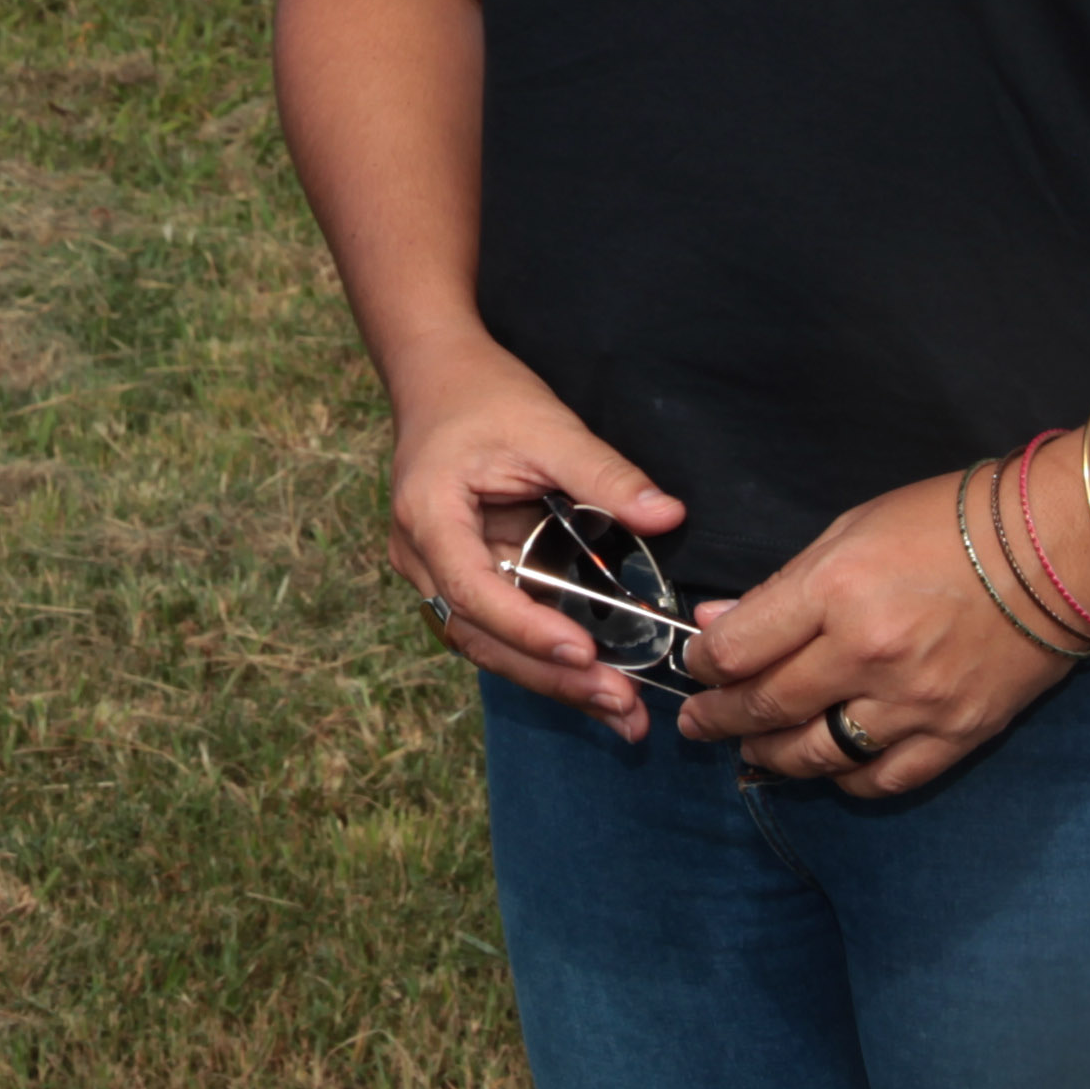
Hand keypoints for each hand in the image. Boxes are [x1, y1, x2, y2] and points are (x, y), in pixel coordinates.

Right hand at [382, 351, 693, 738]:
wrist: (436, 376)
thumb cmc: (484, 396)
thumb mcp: (548, 426)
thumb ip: (605, 474)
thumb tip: (668, 516)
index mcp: (429, 517)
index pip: (473, 590)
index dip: (527, 628)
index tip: (583, 654)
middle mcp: (421, 557)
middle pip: (481, 636)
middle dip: (551, 676)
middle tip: (621, 706)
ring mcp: (436, 573)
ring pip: (490, 645)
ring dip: (552, 680)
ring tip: (620, 712)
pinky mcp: (463, 578)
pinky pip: (500, 629)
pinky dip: (545, 659)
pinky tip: (595, 686)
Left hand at [671, 464, 1073, 795]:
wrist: (1055, 550)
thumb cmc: (947, 523)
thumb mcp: (850, 531)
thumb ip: (783, 588)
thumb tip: (719, 625)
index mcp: (836, 591)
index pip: (741, 650)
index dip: (703, 665)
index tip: (695, 667)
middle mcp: (869, 655)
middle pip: (770, 707)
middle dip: (720, 719)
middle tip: (697, 724)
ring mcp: (916, 703)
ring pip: (819, 754)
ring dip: (771, 756)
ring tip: (749, 750)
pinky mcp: (958, 735)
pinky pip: (884, 779)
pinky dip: (845, 780)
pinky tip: (826, 769)